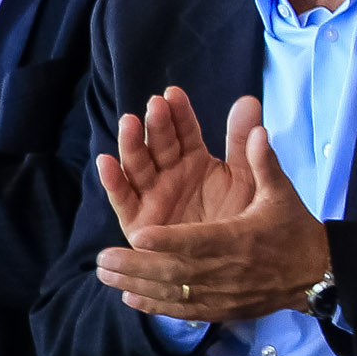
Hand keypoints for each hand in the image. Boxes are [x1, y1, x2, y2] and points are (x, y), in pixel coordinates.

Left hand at [93, 95, 333, 322]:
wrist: (316, 273)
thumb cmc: (294, 229)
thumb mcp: (281, 193)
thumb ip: (263, 162)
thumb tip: (257, 128)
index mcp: (241, 239)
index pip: (200, 241)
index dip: (168, 240)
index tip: (138, 235)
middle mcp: (229, 270)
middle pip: (176, 272)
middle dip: (137, 266)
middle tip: (103, 258)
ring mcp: (224, 294)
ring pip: (173, 293)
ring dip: (137, 285)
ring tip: (104, 275)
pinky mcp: (223, 309)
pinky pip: (184, 310)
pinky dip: (155, 306)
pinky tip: (130, 298)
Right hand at [95, 87, 248, 235]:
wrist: (239, 262)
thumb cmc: (242, 215)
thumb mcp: (246, 175)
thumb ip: (243, 141)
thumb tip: (249, 100)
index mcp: (194, 160)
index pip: (184, 132)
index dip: (179, 113)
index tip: (174, 93)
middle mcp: (169, 174)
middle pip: (158, 145)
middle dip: (156, 125)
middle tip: (155, 105)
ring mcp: (152, 196)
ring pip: (138, 166)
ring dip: (131, 145)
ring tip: (129, 122)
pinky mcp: (139, 221)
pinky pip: (124, 200)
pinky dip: (114, 182)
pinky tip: (107, 162)